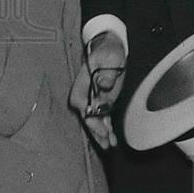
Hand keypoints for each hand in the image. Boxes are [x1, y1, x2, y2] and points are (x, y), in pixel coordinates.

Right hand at [68, 31, 125, 148]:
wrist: (110, 47)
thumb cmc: (109, 50)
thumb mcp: (110, 56)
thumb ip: (107, 71)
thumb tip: (103, 84)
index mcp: (82, 85)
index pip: (83, 105)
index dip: (91, 117)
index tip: (101, 125)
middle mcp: (84, 95)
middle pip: (88, 117)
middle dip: (96, 131)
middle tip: (106, 143)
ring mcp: (92, 99)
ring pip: (94, 121)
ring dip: (101, 134)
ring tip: (109, 145)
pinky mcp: (101, 102)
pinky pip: (101, 118)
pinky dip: (106, 129)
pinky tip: (111, 139)